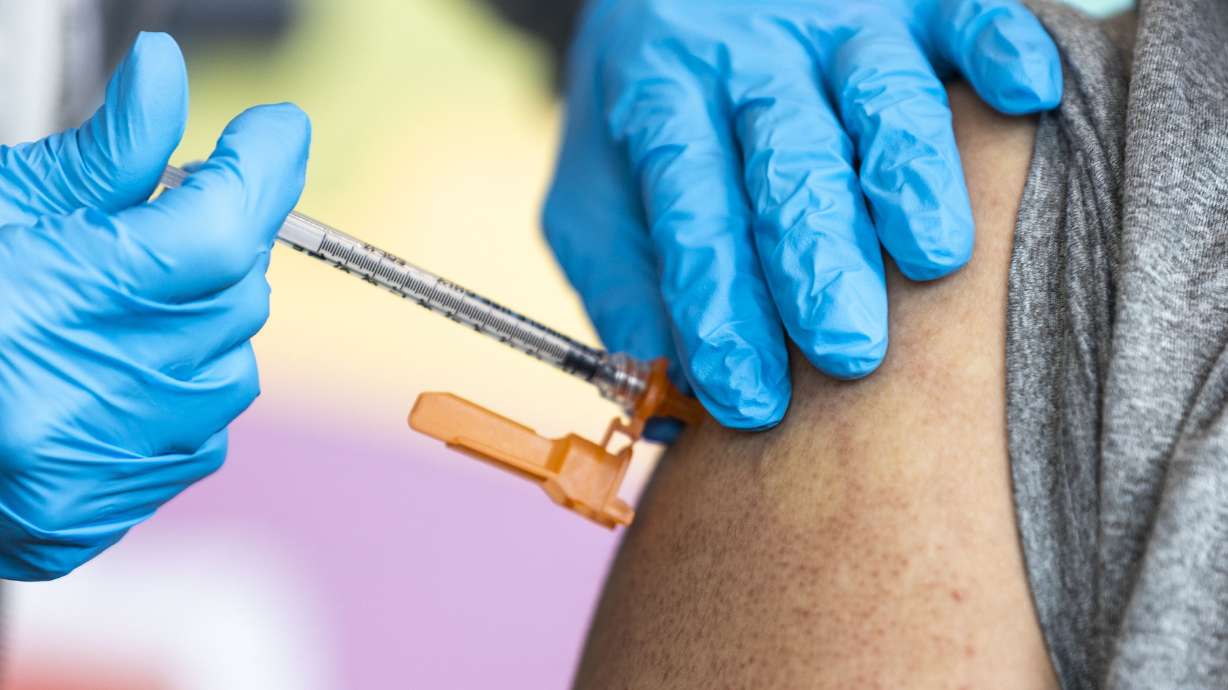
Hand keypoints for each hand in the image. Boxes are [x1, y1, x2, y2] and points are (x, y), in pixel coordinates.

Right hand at [0, 33, 309, 579]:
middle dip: (225, 239)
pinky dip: (180, 385)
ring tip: (126, 298)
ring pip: (230, 369)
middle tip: (176, 213)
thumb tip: (163, 77)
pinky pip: (196, 434)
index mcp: (45, 313)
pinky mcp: (91, 518)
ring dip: (204, 318)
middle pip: (235, 299)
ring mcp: (90, 475)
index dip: (260, 173)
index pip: (216, 234)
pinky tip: (117, 364)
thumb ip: (99, 156)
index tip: (276, 133)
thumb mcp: (0, 208)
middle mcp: (77, 408)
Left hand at [545, 0, 1059, 429]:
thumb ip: (630, 290)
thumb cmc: (646, 124)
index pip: (692, 208)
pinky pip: (961, 8)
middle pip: (787, 156)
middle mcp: (745, 56)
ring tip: (935, 258)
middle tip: (846, 350)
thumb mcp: (600, 201)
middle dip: (817, 256)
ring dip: (908, 171)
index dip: (718, 302)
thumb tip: (665, 402)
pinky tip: (1027, 92)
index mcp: (659, 104)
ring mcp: (830, 18)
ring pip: (878, 90)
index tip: (749, 395)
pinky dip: (997, 44)